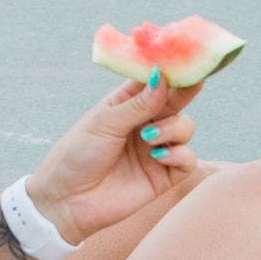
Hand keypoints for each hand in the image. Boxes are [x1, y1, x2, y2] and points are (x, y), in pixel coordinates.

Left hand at [25, 74, 201, 241]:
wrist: (67, 201)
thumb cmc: (77, 155)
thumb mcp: (105, 123)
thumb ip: (138, 104)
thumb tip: (163, 76)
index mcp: (127, 104)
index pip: (155, 81)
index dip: (170, 69)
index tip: (184, 58)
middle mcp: (146, 123)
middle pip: (177, 101)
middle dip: (185, 92)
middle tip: (193, 83)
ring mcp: (156, 149)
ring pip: (186, 127)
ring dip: (173, 128)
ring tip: (148, 137)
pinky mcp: (164, 175)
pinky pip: (188, 159)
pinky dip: (179, 154)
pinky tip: (158, 156)